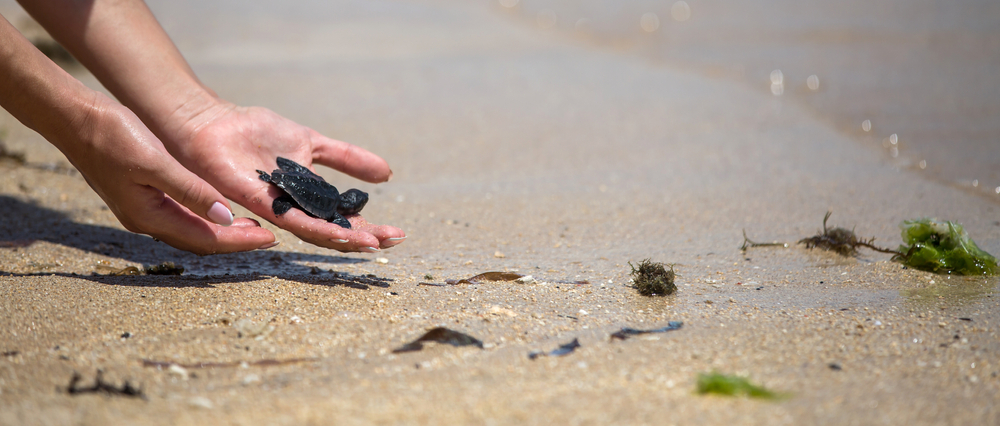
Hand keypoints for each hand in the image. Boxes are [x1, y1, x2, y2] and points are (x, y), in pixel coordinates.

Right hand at [63, 95, 276, 254]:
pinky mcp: (142, 197)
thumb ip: (191, 191)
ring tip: (251, 226)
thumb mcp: (156, 162)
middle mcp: (146, 220)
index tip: (270, 239)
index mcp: (150, 216)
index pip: (206, 239)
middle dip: (235, 241)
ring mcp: (143, 210)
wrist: (76, 120)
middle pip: (200, 241)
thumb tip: (225, 218)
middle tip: (268, 236)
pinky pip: (181, 217)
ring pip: (191, 231)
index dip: (240, 241)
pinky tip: (219, 209)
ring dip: (222, 231)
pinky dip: (205, 217)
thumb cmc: (113, 136)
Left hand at [164, 102, 405, 252]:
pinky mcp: (258, 199)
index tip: (397, 234)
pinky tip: (337, 233)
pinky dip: (315, 228)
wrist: (214, 122)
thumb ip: (346, 157)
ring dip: (345, 238)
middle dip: (365, 237)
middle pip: (334, 229)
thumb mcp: (312, 142)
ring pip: (315, 231)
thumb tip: (387, 173)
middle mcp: (294, 208)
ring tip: (373, 244)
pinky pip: (289, 218)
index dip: (370, 228)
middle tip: (394, 241)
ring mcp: (277, 207)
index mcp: (308, 197)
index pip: (343, 219)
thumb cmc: (255, 132)